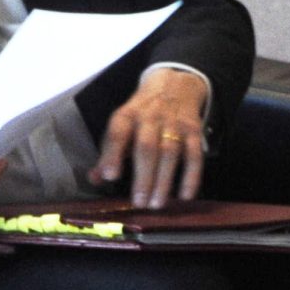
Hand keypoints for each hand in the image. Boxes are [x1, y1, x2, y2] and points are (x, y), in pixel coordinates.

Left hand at [94, 66, 209, 208]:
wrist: (174, 85)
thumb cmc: (141, 115)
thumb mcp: (121, 126)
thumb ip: (108, 153)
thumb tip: (95, 179)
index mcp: (127, 116)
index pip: (118, 133)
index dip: (113, 154)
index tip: (111, 176)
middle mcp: (151, 117)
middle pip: (147, 147)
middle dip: (143, 177)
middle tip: (139, 203)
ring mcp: (175, 123)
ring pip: (170, 152)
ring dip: (164, 180)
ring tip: (156, 204)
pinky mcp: (194, 130)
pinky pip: (194, 154)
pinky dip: (191, 176)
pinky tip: (185, 196)